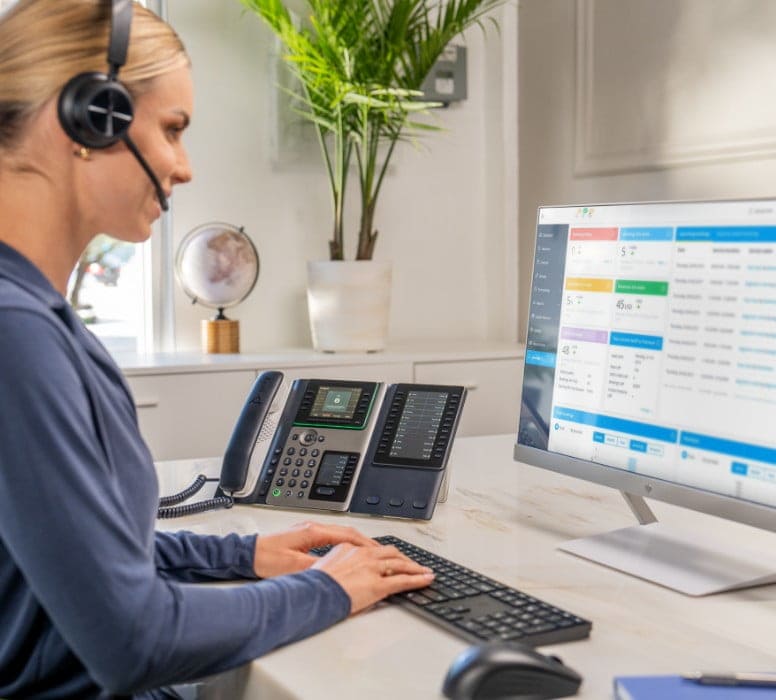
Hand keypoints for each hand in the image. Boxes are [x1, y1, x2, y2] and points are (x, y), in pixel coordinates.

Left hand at [253, 520, 377, 577]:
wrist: (246, 553)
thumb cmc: (264, 558)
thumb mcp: (293, 567)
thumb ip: (317, 568)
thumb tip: (336, 572)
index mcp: (313, 531)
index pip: (347, 535)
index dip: (365, 544)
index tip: (378, 552)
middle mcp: (313, 527)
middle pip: (347, 532)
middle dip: (365, 542)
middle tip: (380, 553)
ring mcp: (309, 530)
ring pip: (340, 533)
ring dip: (356, 542)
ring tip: (369, 553)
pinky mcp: (304, 536)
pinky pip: (332, 537)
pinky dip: (344, 544)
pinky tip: (347, 552)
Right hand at [312, 542, 434, 614]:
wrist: (311, 593)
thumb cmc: (313, 585)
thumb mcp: (322, 568)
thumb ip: (335, 567)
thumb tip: (339, 574)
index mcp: (348, 549)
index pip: (372, 549)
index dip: (384, 554)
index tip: (390, 557)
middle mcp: (363, 554)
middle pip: (390, 552)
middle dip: (404, 557)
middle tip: (413, 563)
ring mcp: (372, 568)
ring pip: (400, 564)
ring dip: (415, 567)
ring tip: (424, 571)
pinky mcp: (378, 585)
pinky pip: (403, 580)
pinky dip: (418, 579)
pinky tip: (426, 580)